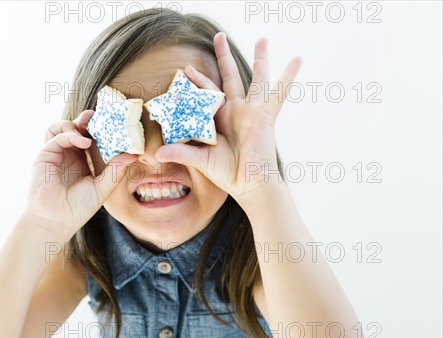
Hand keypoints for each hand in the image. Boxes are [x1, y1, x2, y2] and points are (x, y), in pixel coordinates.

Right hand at [24, 110, 138, 232]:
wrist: (55, 220)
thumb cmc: (77, 209)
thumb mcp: (102, 188)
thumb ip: (116, 170)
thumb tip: (134, 154)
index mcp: (82, 161)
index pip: (92, 139)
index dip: (101, 130)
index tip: (115, 124)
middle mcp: (69, 155)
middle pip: (77, 129)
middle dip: (89, 121)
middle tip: (102, 115)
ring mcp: (56, 153)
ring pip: (63, 127)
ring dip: (76, 123)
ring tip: (90, 126)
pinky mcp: (45, 153)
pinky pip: (57, 135)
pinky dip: (71, 134)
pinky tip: (84, 142)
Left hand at [153, 32, 302, 207]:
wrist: (249, 185)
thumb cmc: (227, 174)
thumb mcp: (200, 160)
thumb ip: (181, 152)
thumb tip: (156, 154)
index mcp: (220, 119)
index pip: (207, 94)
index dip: (197, 82)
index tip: (185, 70)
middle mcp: (236, 111)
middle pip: (229, 77)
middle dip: (223, 57)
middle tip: (218, 36)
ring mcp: (252, 112)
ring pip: (256, 79)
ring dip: (260, 58)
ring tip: (263, 38)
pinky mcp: (265, 116)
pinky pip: (279, 93)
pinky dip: (288, 76)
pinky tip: (298, 58)